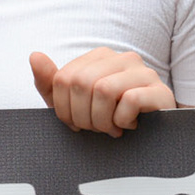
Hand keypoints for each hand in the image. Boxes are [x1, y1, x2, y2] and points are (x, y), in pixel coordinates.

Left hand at [29, 48, 175, 135]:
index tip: (77, 124)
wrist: (155, 138)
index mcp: (100, 57)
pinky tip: (129, 126)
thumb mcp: (74, 105)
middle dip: (82, 117)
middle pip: (81, 83)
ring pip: (103, 90)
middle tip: (95, 130)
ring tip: (112, 129)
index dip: (64, 109)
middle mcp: (122, 57)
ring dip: (102, 121)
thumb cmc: (111, 118)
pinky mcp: (159, 90)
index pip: (63, 79)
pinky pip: (130, 100)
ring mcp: (143, 71)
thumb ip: (51, 83)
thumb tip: (34, 55)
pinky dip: (123, 121)